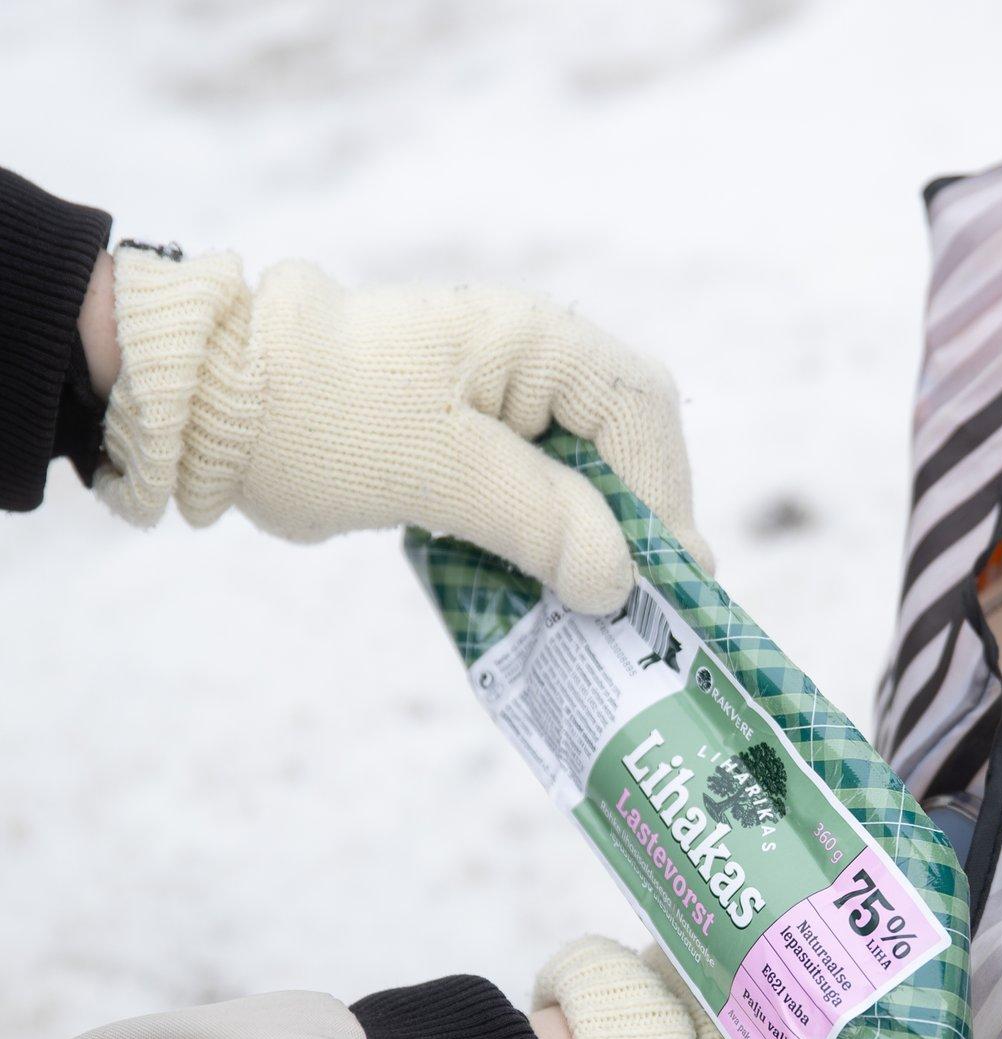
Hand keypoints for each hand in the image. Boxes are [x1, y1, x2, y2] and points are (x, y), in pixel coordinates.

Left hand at [95, 246, 709, 613]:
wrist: (209, 402)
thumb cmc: (323, 419)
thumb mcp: (441, 473)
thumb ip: (542, 522)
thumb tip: (618, 584)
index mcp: (536, 340)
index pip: (640, 413)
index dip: (665, 498)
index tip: (667, 578)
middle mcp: (532, 360)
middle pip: (626, 444)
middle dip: (638, 524)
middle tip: (646, 603)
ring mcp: (502, 399)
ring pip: (586, 474)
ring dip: (595, 541)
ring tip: (602, 609)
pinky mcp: (471, 440)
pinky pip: (538, 491)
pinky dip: (549, 542)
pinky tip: (549, 591)